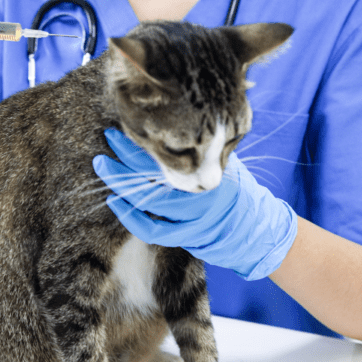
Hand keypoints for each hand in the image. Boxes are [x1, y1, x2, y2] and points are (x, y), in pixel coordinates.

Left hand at [92, 129, 296, 280]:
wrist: (258, 228)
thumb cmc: (237, 188)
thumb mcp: (224, 160)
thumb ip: (199, 148)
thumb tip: (164, 124)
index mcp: (210, 167)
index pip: (169, 150)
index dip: (140, 141)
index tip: (117, 130)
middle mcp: (202, 190)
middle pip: (155, 174)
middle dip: (124, 160)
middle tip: (104, 145)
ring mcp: (195, 216)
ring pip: (150, 202)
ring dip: (122, 186)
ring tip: (103, 169)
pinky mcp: (189, 237)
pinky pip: (153, 229)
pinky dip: (131, 217)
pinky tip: (116, 202)